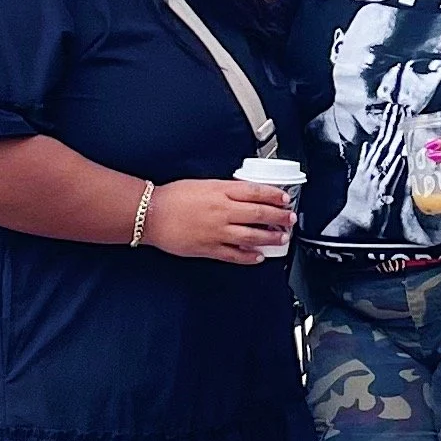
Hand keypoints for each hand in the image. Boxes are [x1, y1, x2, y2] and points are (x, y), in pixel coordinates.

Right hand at [144, 178, 292, 266]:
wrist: (150, 214)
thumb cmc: (172, 197)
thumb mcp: (203, 184)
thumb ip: (225, 189)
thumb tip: (246, 194)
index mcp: (220, 191)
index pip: (255, 192)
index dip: (274, 196)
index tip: (285, 199)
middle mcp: (222, 211)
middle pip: (259, 214)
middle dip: (279, 217)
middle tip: (290, 219)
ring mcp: (217, 231)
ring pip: (251, 236)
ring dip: (270, 237)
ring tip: (282, 238)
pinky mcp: (208, 248)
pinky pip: (234, 254)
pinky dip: (249, 256)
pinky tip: (259, 256)